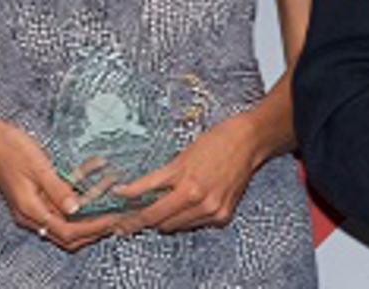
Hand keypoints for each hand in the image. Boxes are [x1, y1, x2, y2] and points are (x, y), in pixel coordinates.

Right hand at [0, 113, 120, 250]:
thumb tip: (76, 209)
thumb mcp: (38, 166)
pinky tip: (95, 178)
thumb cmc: (10, 148)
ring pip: (66, 222)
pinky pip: (61, 206)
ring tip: (111, 191)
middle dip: (95, 226)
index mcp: (29, 209)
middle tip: (119, 210)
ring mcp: (32, 207)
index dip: (94, 228)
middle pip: (68, 234)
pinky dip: (80, 198)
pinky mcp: (35, 198)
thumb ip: (57, 189)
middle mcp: (30, 214)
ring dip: (89, 211)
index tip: (116, 217)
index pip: (68, 232)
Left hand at [110, 111, 269, 232]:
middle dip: (149, 218)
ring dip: (168, 218)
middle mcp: (201, 203)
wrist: (248, 141)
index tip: (120, 223)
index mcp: (188, 188)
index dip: (132, 220)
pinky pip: (195, 224)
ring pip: (177, 226)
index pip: (151, 213)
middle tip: (140, 211)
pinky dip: (187, 217)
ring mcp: (214, 211)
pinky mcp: (223, 215)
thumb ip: (154, 181)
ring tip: (169, 201)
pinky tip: (190, 202)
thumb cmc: (215, 143)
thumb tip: (128, 194)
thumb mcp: (178, 159)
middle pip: (162, 224)